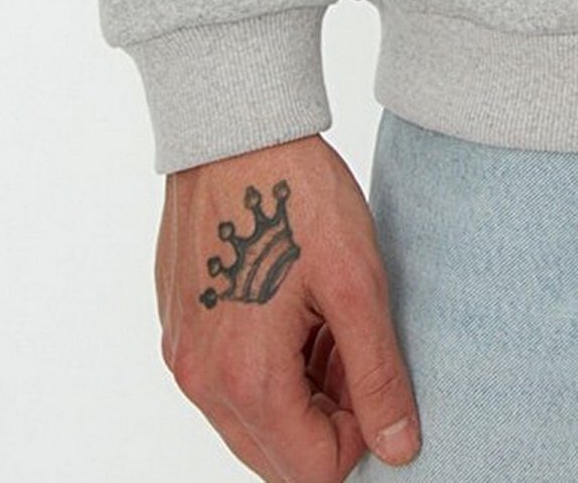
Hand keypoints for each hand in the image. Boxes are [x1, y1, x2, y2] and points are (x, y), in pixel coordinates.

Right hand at [155, 131, 420, 479]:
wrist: (233, 130)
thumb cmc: (296, 195)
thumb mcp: (356, 282)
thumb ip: (377, 375)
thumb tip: (399, 447)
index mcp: (246, 378)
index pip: (310, 470)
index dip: (357, 434)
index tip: (373, 376)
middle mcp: (201, 382)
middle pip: (275, 455)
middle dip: (326, 419)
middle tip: (353, 347)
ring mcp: (183, 356)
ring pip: (251, 420)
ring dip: (298, 393)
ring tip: (328, 320)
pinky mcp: (178, 329)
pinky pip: (225, 382)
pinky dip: (266, 366)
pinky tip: (295, 307)